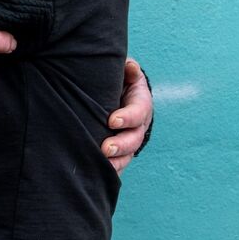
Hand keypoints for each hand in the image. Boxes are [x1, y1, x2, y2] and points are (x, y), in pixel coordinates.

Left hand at [101, 57, 152, 173]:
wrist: (119, 94)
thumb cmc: (119, 80)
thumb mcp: (125, 71)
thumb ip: (127, 69)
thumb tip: (130, 67)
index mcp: (140, 103)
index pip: (138, 112)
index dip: (128, 117)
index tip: (112, 120)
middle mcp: (138, 125)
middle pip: (134, 139)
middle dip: (121, 145)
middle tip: (106, 148)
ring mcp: (130, 140)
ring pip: (127, 155)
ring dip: (116, 162)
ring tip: (102, 164)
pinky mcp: (120, 151)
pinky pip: (118, 163)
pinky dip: (110, 169)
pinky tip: (98, 173)